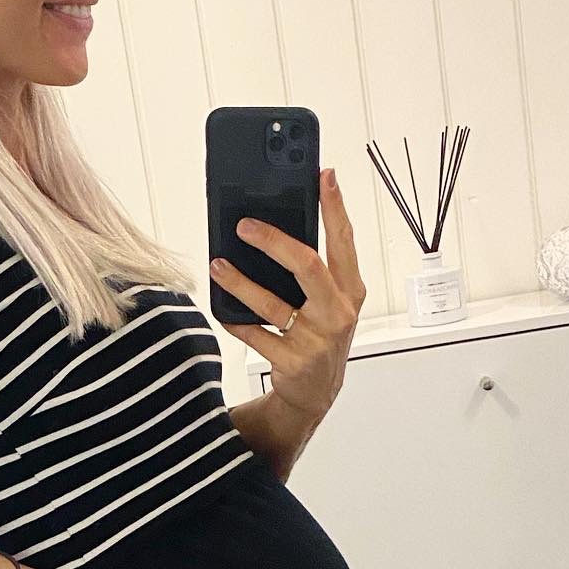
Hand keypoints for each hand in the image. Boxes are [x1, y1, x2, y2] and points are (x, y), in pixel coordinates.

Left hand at [207, 168, 366, 420]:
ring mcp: (316, 340)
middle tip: (244, 225)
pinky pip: (255, 334)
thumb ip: (312, 268)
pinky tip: (222, 306)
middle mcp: (338, 312)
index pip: (344, 240)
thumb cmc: (319, 335)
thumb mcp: (328, 300)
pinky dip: (234, 319)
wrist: (315, 393)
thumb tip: (271, 226)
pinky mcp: (293, 362)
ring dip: (239, 282)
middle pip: (308, 266)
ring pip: (272, 303)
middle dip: (274, 241)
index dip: (335, 207)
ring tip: (218, 264)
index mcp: (351, 290)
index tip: (323, 175)